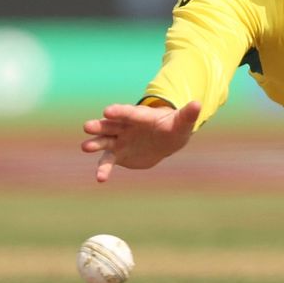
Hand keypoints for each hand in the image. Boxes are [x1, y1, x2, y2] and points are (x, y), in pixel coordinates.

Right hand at [81, 100, 200, 182]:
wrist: (165, 141)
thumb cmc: (173, 128)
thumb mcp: (181, 122)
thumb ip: (187, 114)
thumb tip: (198, 104)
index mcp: (140, 116)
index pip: (128, 113)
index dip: (119, 112)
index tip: (107, 111)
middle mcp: (126, 126)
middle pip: (110, 125)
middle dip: (99, 126)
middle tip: (87, 126)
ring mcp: (120, 140)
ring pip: (105, 141)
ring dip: (95, 143)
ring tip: (85, 147)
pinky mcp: (118, 154)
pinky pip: (108, 161)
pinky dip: (104, 169)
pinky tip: (100, 178)